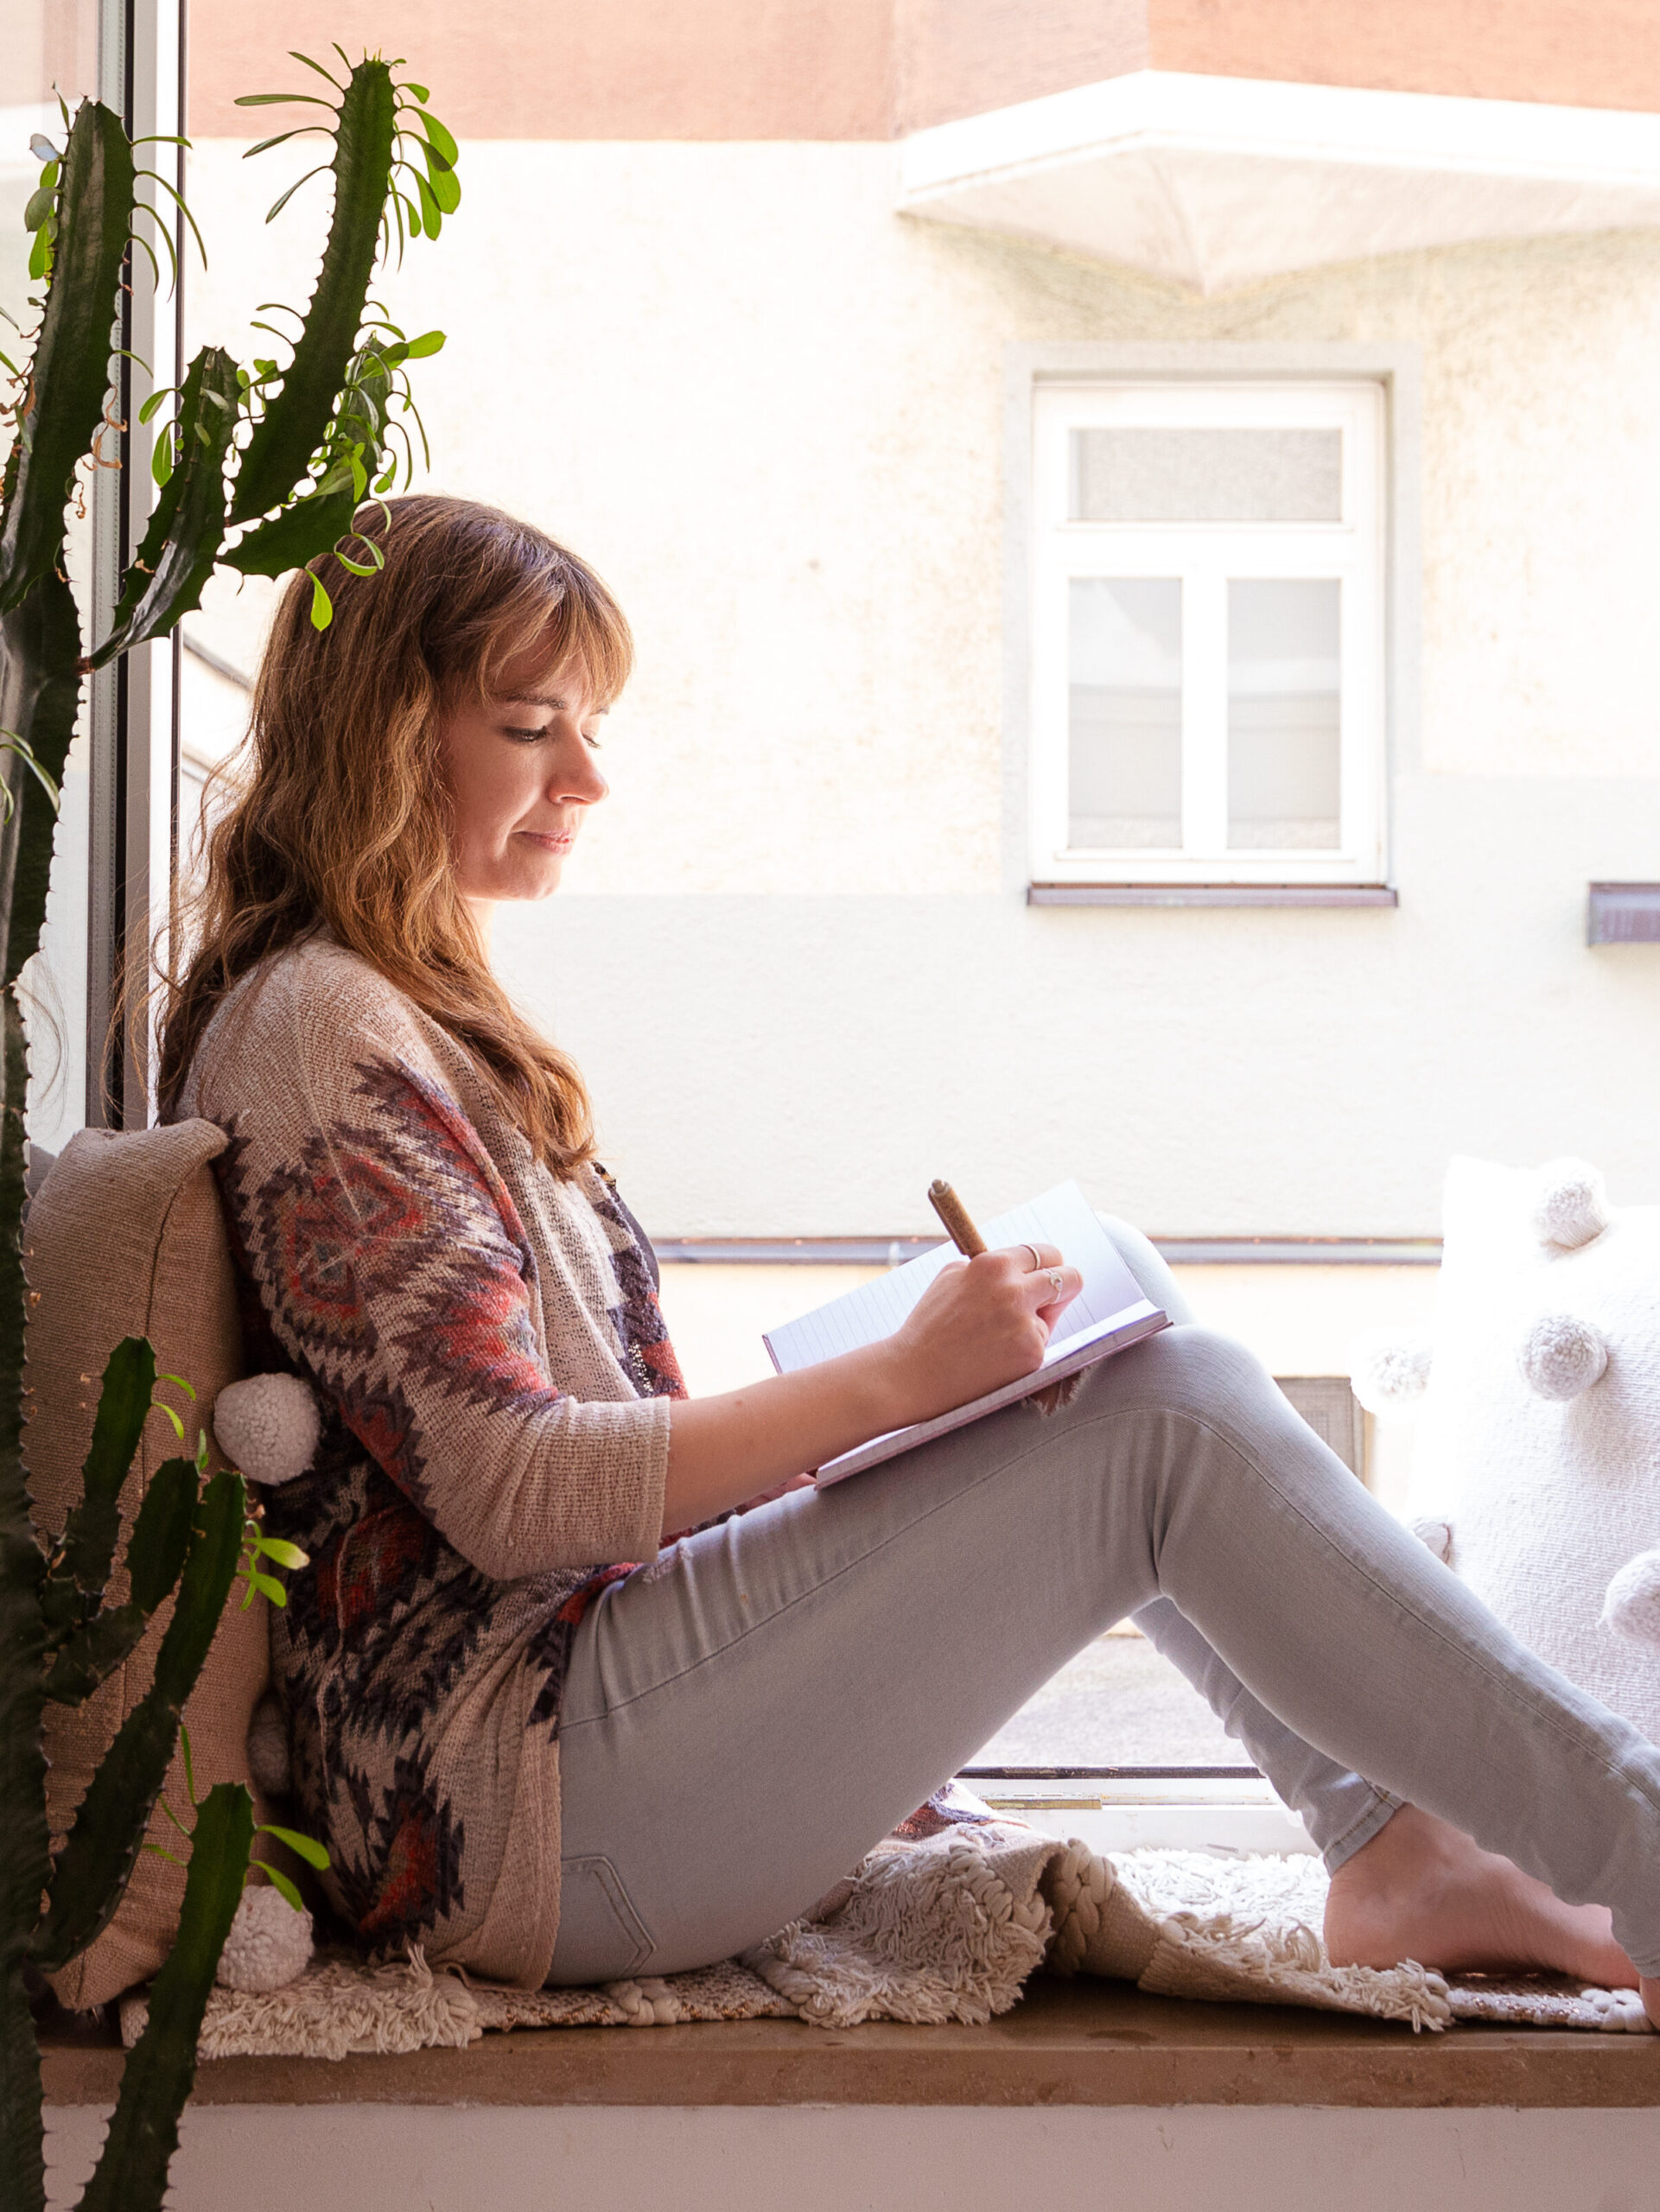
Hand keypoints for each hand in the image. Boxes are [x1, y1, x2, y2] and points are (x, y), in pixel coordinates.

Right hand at [879, 1242, 1082, 1427]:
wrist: (914, 1373)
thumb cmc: (929, 1326)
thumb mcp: (951, 1278)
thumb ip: (989, 1267)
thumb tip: (1023, 1268)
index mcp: (994, 1265)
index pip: (1046, 1253)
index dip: (1048, 1264)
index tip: (1047, 1273)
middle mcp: (1014, 1290)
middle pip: (1071, 1278)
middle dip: (1065, 1287)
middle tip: (1050, 1299)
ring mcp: (1025, 1324)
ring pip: (1051, 1317)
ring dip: (1035, 1323)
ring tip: (995, 1338)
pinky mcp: (1031, 1355)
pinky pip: (1039, 1345)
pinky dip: (1024, 1350)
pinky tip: (995, 1357)